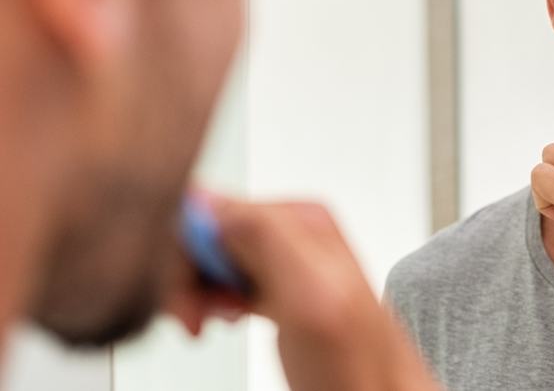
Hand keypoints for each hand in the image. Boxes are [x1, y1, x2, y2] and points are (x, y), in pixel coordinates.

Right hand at [166, 197, 437, 390]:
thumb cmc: (359, 365)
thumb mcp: (311, 293)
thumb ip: (265, 237)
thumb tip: (209, 200)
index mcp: (300, 218)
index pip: (210, 207)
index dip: (183, 252)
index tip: (183, 294)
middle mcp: (294, 232)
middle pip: (206, 232)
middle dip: (186, 275)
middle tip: (193, 318)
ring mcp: (286, 262)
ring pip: (210, 258)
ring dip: (194, 291)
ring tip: (205, 322)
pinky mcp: (279, 289)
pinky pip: (224, 278)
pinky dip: (209, 301)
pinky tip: (220, 319)